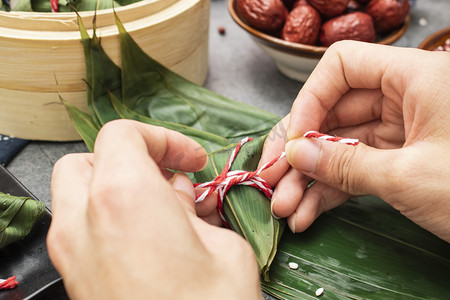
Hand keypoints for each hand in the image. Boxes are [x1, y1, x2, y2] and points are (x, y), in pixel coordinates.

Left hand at [47, 120, 261, 299]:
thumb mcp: (223, 247)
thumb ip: (195, 209)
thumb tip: (182, 196)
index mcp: (123, 198)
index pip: (124, 135)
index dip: (164, 140)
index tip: (190, 161)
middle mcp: (84, 221)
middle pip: (90, 160)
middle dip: (131, 159)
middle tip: (169, 179)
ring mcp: (72, 254)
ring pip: (78, 194)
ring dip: (117, 188)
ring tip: (161, 210)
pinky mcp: (75, 280)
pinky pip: (82, 229)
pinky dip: (109, 219)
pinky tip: (148, 240)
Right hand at [260, 41, 449, 241]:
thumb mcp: (410, 176)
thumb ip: (346, 163)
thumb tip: (295, 153)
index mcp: (414, 78)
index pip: (341, 67)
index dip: (308, 101)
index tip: (292, 142)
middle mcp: (404, 99)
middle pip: (332, 112)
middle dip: (299, 152)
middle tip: (270, 182)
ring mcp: (401, 132)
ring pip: (340, 146)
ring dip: (309, 179)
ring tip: (284, 209)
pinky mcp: (402, 161)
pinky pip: (355, 168)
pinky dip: (330, 191)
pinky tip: (308, 213)